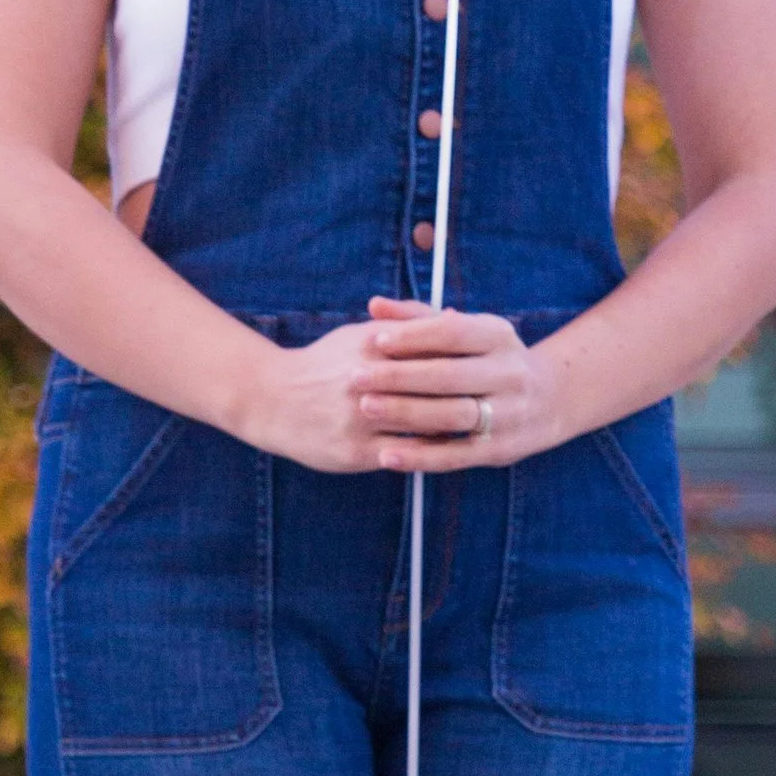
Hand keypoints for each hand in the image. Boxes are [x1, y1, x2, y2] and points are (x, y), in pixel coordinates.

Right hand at [235, 301, 558, 473]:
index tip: (495, 364)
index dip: (468, 359)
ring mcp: (363, 419)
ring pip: (426, 424)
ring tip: (487, 425)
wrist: (270, 398)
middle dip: (472, 393)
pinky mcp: (356, 452)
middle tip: (504, 398)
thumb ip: (409, 327)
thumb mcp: (361, 336)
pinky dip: (432, 453)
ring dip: (459, 426)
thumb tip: (459, 320)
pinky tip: (454, 451)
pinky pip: (405, 455)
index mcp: (374, 347)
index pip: (434, 350)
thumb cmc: (324, 364)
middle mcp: (369, 382)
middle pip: (437, 387)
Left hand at [359, 299, 556, 471]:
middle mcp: (510, 374)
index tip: (374, 339)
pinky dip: (419, 457)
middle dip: (399, 376)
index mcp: (500, 337)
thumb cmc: (487, 359)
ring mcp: (508, 414)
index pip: (453, 332)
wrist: (547, 401)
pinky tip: (386, 456)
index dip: (413, 336)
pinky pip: (455, 456)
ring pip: (452, 415)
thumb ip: (420, 318)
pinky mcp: (500, 450)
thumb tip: (373, 305)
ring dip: (406, 413)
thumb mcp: (467, 332)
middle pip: (450, 375)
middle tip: (357, 377)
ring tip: (365, 407)